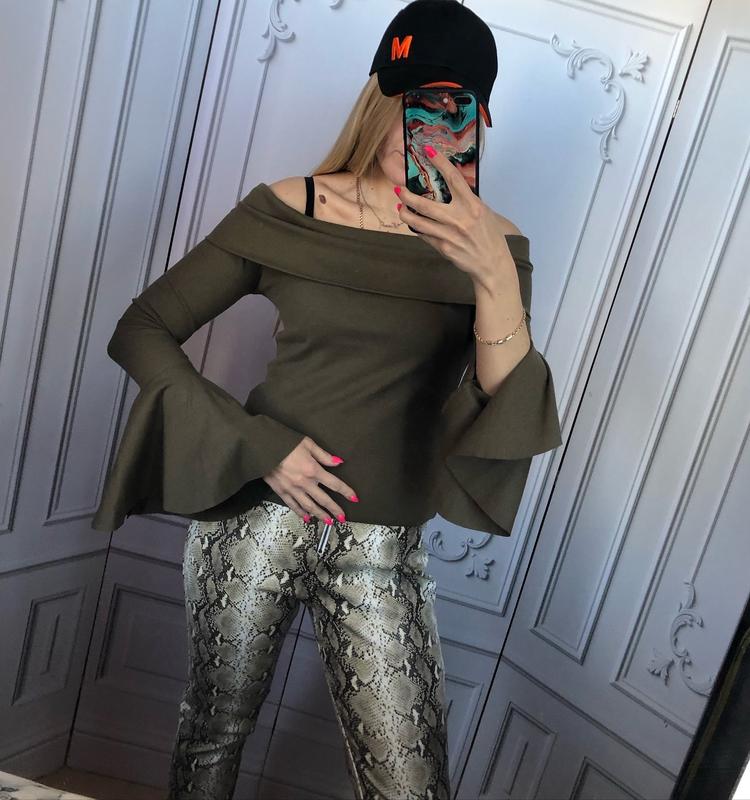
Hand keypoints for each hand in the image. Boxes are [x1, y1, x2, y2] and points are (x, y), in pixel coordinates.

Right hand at [263, 436, 357, 523]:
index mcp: (313, 470)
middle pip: (324, 499)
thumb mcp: (308, 443)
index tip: (354, 498)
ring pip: (310, 506)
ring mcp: (293, 489)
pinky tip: (307, 518)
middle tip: (342, 518)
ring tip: (328, 522)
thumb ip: (324, 455)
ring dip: (320, 515)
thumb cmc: (285, 442)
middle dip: (335, 510)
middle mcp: (305, 483)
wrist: (262, 447)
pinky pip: (293, 505)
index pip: (335, 484)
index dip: (346, 492)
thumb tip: (338, 462)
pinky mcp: (281, 491)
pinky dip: (301, 513)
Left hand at [394, 146, 518, 288]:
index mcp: (473, 206)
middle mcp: (460, 219)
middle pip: (426, 204)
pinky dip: (416, 228)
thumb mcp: (485, 213)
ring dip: (406, 213)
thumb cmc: (490, 236)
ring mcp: (450, 234)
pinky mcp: (443, 248)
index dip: (440, 163)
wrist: (492, 264)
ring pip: (419, 222)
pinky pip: (424, 235)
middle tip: (399, 189)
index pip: (454, 179)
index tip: (428, 151)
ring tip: (399, 207)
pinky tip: (412, 222)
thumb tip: (452, 189)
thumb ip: (468, 201)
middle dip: (408, 196)